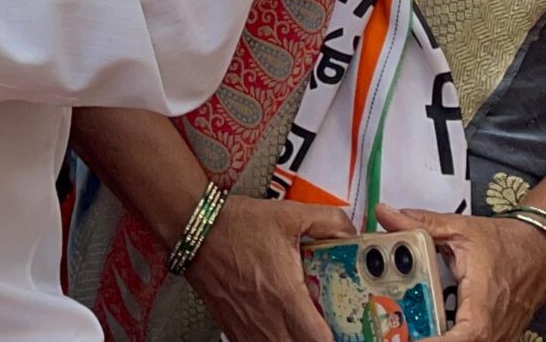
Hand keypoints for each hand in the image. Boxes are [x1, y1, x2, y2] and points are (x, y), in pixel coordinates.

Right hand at [179, 197, 346, 341]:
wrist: (196, 230)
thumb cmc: (237, 225)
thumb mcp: (290, 215)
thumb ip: (328, 222)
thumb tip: (349, 233)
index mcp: (285, 294)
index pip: (318, 338)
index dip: (336, 338)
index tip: (346, 329)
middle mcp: (267, 319)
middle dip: (316, 339)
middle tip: (326, 327)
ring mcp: (247, 328)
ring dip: (295, 341)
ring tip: (303, 327)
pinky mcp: (232, 329)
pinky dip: (273, 341)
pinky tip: (279, 329)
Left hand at [376, 205, 545, 341]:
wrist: (541, 251)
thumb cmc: (508, 243)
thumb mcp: (461, 228)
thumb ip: (422, 224)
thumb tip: (386, 214)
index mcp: (483, 301)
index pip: (465, 337)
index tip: (408, 339)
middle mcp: (493, 326)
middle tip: (395, 334)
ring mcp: (497, 336)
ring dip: (437, 340)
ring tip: (404, 332)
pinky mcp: (496, 337)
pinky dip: (449, 339)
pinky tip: (426, 332)